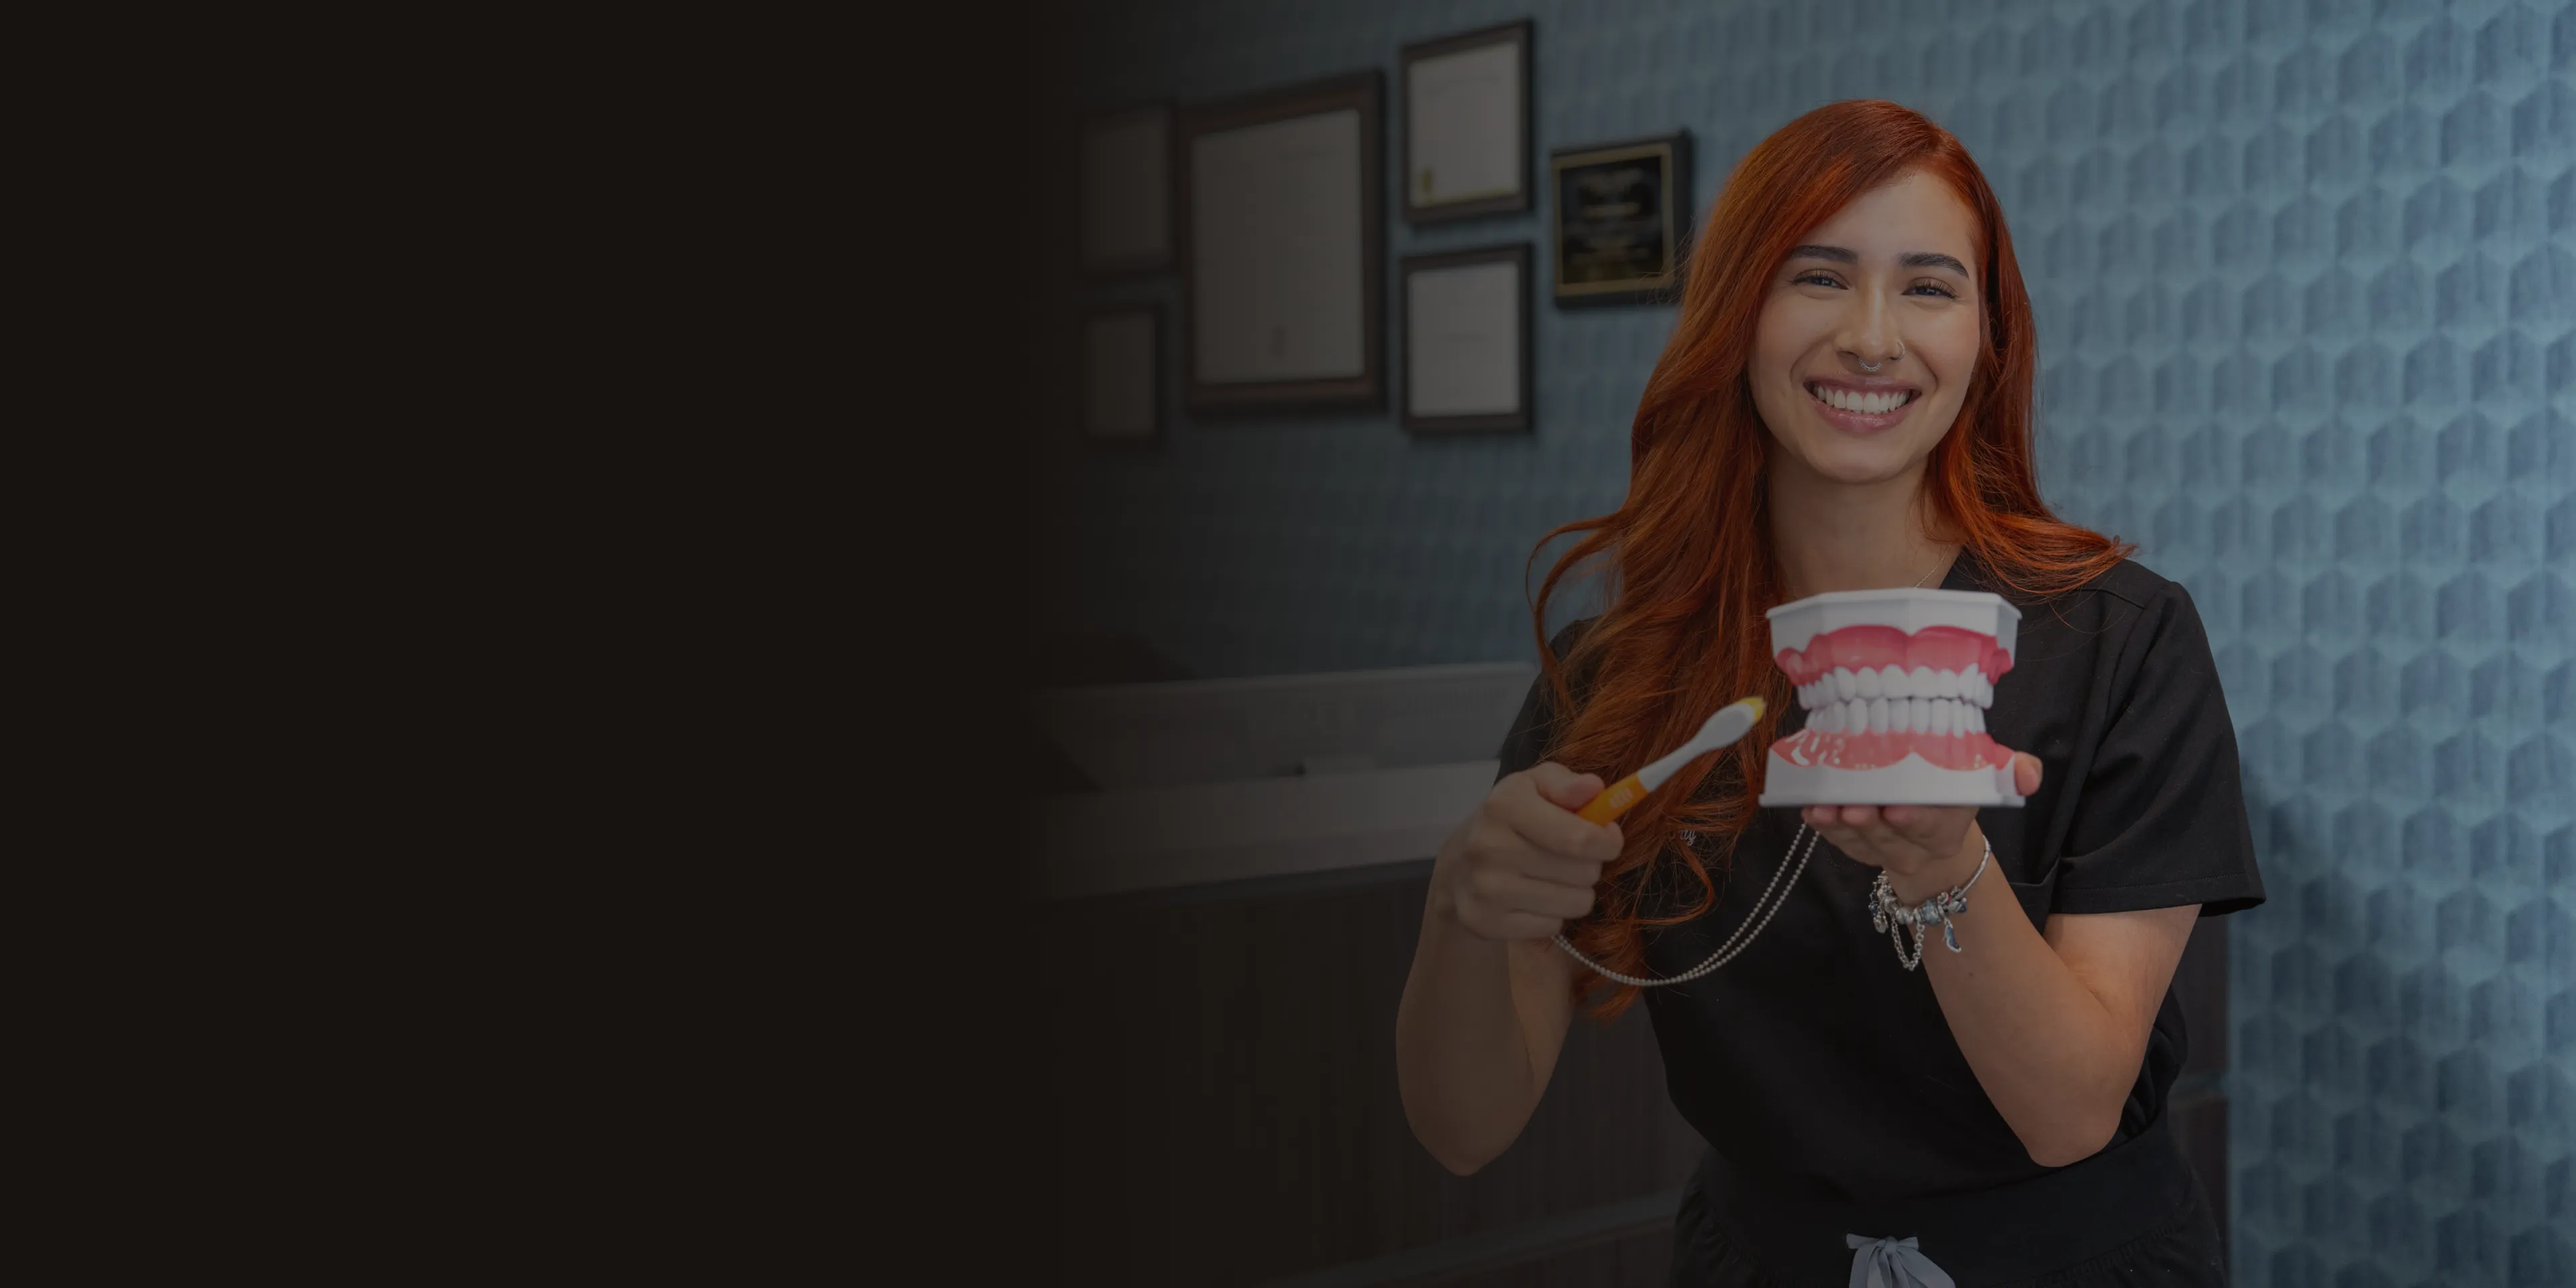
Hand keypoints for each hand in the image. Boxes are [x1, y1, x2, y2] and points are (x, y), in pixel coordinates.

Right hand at [1434, 762, 1624, 941]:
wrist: (1459, 864)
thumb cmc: (1511, 819)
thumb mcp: (1535, 786)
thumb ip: (1567, 784)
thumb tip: (1594, 788)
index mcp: (1504, 806)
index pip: (1579, 838)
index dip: (1607, 841)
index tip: (1608, 839)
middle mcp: (1490, 847)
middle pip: (1583, 872)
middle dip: (1590, 865)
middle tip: (1570, 857)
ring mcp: (1485, 889)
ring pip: (1575, 903)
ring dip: (1575, 892)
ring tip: (1555, 878)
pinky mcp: (1485, 922)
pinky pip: (1553, 926)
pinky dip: (1552, 915)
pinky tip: (1534, 899)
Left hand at [1800, 753, 2043, 900]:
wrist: (1935, 832)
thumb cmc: (1955, 795)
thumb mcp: (1987, 780)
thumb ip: (2014, 773)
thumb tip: (2031, 774)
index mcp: (1949, 825)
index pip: (1933, 825)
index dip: (1915, 820)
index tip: (1898, 809)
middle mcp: (1916, 843)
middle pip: (1891, 837)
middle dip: (1870, 824)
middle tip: (1852, 807)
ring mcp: (1884, 847)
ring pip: (1860, 841)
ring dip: (1839, 826)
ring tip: (1823, 807)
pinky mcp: (1858, 845)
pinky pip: (1838, 840)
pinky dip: (1823, 827)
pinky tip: (1809, 810)